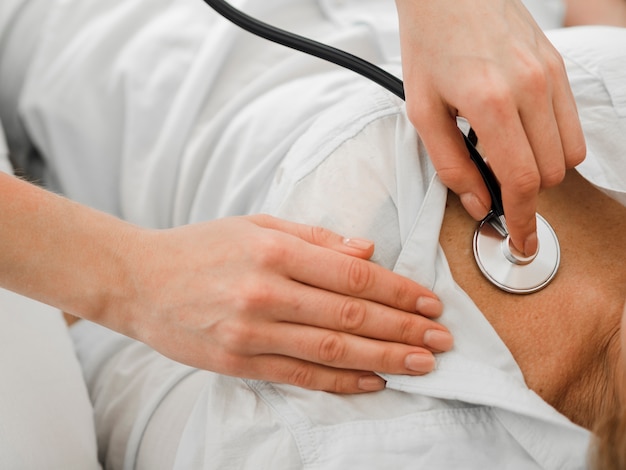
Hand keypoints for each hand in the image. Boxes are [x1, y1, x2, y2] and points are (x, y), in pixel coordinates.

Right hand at [119, 215, 451, 393]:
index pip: (354, 276)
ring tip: (422, 363)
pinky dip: (341, 382)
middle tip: (442, 339)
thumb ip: (316, 236)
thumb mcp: (257, 223)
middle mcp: (267, 292)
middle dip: (404, 329)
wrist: (140, 280)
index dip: (399, 292)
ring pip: (333, 350)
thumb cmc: (202, 246)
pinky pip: (300, 375)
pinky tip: (373, 382)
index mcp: (276, 250)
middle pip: (352, 317)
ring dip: (385, 359)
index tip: (430, 302)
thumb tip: (368, 251)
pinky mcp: (238, 362)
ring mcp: (251, 331)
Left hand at [395, 0, 585, 254]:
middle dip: (526, 193)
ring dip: (542, 169)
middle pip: (551, 172)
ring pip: (569, 152)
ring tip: (504, 155)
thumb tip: (479, 204)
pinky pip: (572, 123)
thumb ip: (450, 164)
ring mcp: (551, 74)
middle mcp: (532, 88)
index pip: (522, 180)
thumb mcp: (422, 111)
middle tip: (496, 188)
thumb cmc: (428, 46)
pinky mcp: (559, 65)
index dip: (524, 218)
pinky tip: (520, 133)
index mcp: (491, 103)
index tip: (524, 242)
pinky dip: (553, 143)